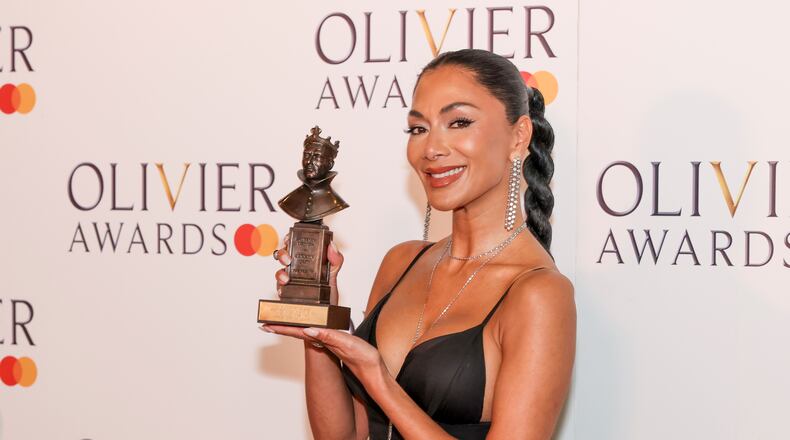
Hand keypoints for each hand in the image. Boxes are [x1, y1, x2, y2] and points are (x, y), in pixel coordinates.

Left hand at [263, 324, 386, 387]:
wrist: (375, 377)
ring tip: (286, 319)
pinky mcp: (337, 346)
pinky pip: (319, 334)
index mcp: (323, 342)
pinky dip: (311, 328)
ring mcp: (329, 346)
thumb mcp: (346, 345)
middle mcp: (323, 344)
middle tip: (269, 320)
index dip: (282, 328)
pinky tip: (312, 327)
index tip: (265, 324)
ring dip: (296, 326)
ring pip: (308, 333)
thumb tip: (308, 330)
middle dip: (284, 326)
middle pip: (299, 332)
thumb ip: (328, 337)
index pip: (298, 332)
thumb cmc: (363, 361)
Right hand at [272, 232, 342, 305]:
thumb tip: (332, 246)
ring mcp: (290, 279)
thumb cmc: (328, 291)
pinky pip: (280, 287)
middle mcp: (296, 267)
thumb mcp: (334, 273)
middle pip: (283, 255)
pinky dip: (281, 285)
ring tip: (286, 277)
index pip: (294, 244)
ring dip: (280, 272)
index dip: (289, 239)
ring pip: (279, 270)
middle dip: (283, 254)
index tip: (290, 238)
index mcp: (305, 259)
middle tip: (288, 259)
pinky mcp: (287, 292)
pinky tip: (286, 285)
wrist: (327, 309)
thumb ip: (335, 259)